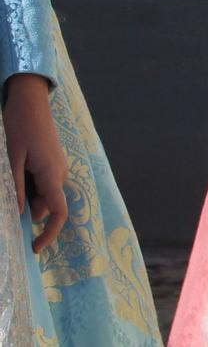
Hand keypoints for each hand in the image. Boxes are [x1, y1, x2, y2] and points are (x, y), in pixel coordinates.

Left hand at [3, 75, 66, 252]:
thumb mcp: (11, 160)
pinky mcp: (53, 161)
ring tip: (11, 170)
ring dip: (26, 193)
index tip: (34, 248)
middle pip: (46, 204)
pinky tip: (17, 166)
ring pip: (43, 193)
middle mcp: (60, 172)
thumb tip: (20, 215)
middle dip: (27, 207)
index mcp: (52, 174)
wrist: (30, 100)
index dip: (49, 233)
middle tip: (6, 192)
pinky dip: (29, 184)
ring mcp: (58, 166)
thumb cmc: (19, 127)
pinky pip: (43, 181)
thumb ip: (17, 189)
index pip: (58, 211)